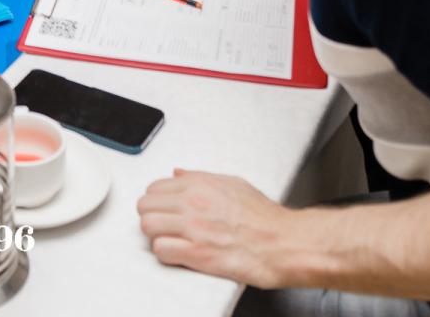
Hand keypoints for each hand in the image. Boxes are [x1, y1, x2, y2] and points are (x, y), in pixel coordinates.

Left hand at [136, 169, 289, 288]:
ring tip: (172, 240)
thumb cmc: (265, 218)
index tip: (165, 210)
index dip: (158, 202)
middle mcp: (194, 202)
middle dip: (152, 217)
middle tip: (166, 226)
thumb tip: (178, 173)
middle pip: (145, 206)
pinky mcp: (198, 253)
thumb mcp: (234, 184)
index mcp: (200, 184)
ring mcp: (194, 228)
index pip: (154, 188)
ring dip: (156, 236)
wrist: (284, 243)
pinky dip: (166, 255)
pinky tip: (180, 254)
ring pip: (148, 226)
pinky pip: (161, 251)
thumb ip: (201, 178)